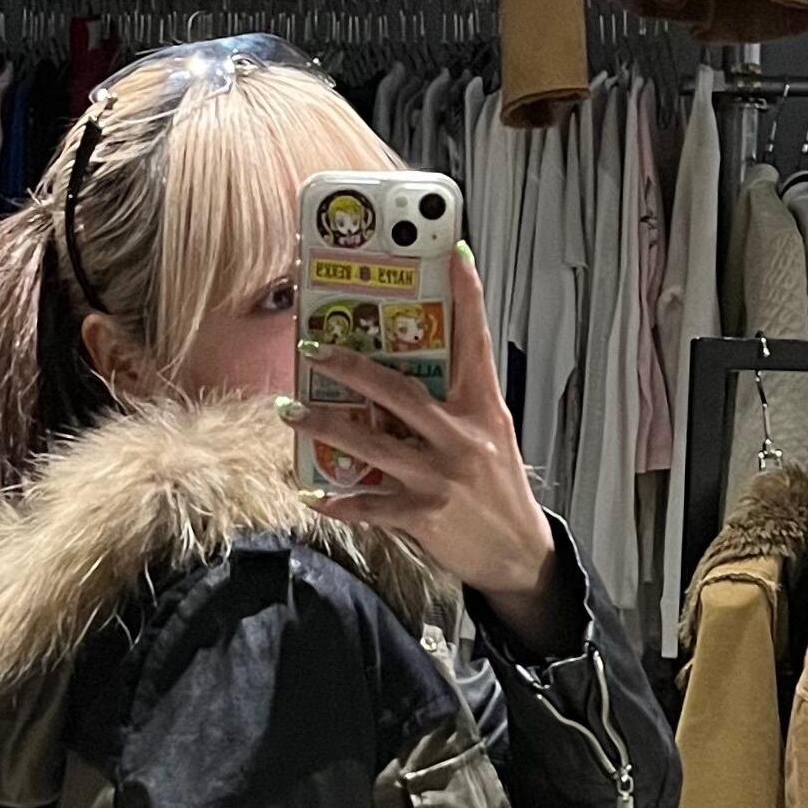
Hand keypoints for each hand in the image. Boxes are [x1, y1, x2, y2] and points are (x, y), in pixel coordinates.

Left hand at [285, 244, 571, 652]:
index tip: (455, 255)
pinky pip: (370, 505)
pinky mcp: (425, 515)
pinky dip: (340, 501)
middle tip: (312, 350)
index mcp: (483, 409)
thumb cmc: (497, 489)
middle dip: (350, 367)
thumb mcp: (490, 436)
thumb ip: (454, 406)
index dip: (467, 298)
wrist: (516, 552)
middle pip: (398, 391)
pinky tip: (313, 494)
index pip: (476, 343)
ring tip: (292, 412)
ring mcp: (440, 477)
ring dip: (325, 426)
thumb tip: (404, 379)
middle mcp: (461, 437)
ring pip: (372, 444)